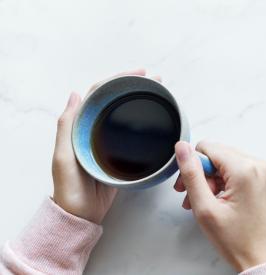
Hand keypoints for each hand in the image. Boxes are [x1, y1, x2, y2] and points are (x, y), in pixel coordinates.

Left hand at [52, 69, 159, 223]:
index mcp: (82, 126)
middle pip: (116, 101)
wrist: (82, 214)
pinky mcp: (121, 154)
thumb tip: (76, 94)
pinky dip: (144, 124)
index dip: (118, 79)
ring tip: (161, 94)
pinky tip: (156, 121)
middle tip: (156, 81)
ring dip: (141, 102)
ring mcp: (109, 141)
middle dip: (135, 87)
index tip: (139, 73)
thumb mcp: (64, 156)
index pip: (100, 95)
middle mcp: (96, 129)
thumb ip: (67, 126)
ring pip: (126, 115)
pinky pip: (133, 133)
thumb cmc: (70, 186)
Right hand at [174, 141, 265, 270]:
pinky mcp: (260, 178)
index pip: (207, 147)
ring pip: (223, 162)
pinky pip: (234, 169)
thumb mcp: (205, 208)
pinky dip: (221, 182)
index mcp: (245, 169)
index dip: (192, 166)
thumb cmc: (237, 240)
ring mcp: (261, 171)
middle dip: (200, 174)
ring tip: (204, 203)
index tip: (187, 187)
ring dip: (209, 179)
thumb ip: (191, 174)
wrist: (260, 257)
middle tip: (193, 197)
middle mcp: (257, 165)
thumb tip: (182, 148)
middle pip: (216, 153)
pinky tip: (215, 200)